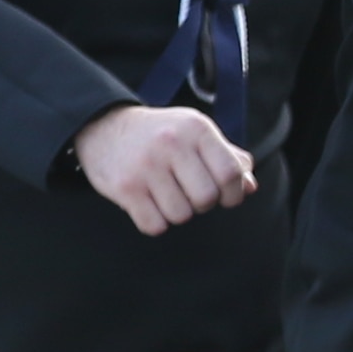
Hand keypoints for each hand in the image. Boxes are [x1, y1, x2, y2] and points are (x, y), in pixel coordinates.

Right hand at [72, 104, 256, 235]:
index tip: (225, 196)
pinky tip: (148, 204)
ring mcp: (146, 166)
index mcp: (196, 128)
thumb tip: (250, 186)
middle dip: (203, 204)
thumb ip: (227, 157)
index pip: (230, 173)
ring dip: (178, 213)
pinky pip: (154, 225)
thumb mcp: (196, 133)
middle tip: (189, 193)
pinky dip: (155, 222)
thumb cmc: (161, 135)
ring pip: (181, 215)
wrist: (102, 126)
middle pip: (207, 199)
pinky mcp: (124, 187)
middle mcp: (171, 144)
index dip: (234, 194)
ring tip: (166, 194)